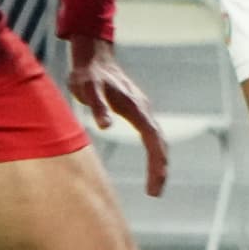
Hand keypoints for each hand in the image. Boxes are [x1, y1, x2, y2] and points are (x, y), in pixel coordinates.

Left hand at [67, 41, 173, 194]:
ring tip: (155, 185)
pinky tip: (151, 162)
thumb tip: (105, 126)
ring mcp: (142, 110)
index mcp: (136, 108)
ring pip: (158, 140)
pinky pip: (152, 135)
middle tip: (155, 193)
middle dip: (160, 168)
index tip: (154, 184)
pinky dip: (155, 152)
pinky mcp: (137, 111)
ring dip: (159, 162)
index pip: (153, 140)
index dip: (155, 163)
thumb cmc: (88, 74)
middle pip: (160, 143)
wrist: (93, 56)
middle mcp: (144, 110)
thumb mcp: (88, 89)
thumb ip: (97, 107)